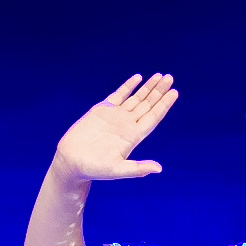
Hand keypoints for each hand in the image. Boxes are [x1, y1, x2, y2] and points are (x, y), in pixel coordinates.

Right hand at [52, 74, 177, 182]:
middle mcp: (127, 125)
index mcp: (133, 137)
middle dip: (159, 91)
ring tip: (160, 75)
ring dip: (148, 87)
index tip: (174, 92)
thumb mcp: (117, 170)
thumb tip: (159, 169)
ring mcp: (115, 117)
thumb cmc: (93, 169)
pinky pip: (118, 95)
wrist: (71, 162)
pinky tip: (138, 78)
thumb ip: (137, 169)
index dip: (164, 105)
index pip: (153, 117)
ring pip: (136, 98)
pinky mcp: (101, 111)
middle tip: (170, 78)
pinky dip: (128, 86)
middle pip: (148, 105)